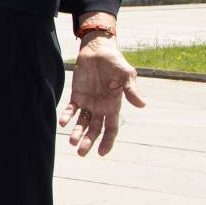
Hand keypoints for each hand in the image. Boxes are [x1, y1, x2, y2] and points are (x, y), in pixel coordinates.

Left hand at [62, 36, 143, 155]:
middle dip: (88, 141)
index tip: (102, 152)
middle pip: (95, 129)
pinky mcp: (77, 95)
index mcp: (114, 106)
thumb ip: (131, 91)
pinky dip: (67, 116)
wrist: (99, 51)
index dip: (107, 141)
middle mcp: (101, 108)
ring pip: (82, 122)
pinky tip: (63, 123)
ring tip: (72, 142)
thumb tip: (142, 105)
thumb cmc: (116, 63)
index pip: (111, 128)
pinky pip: (71, 109)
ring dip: (77, 132)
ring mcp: (88, 102)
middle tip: (81, 152)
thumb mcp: (127, 76)